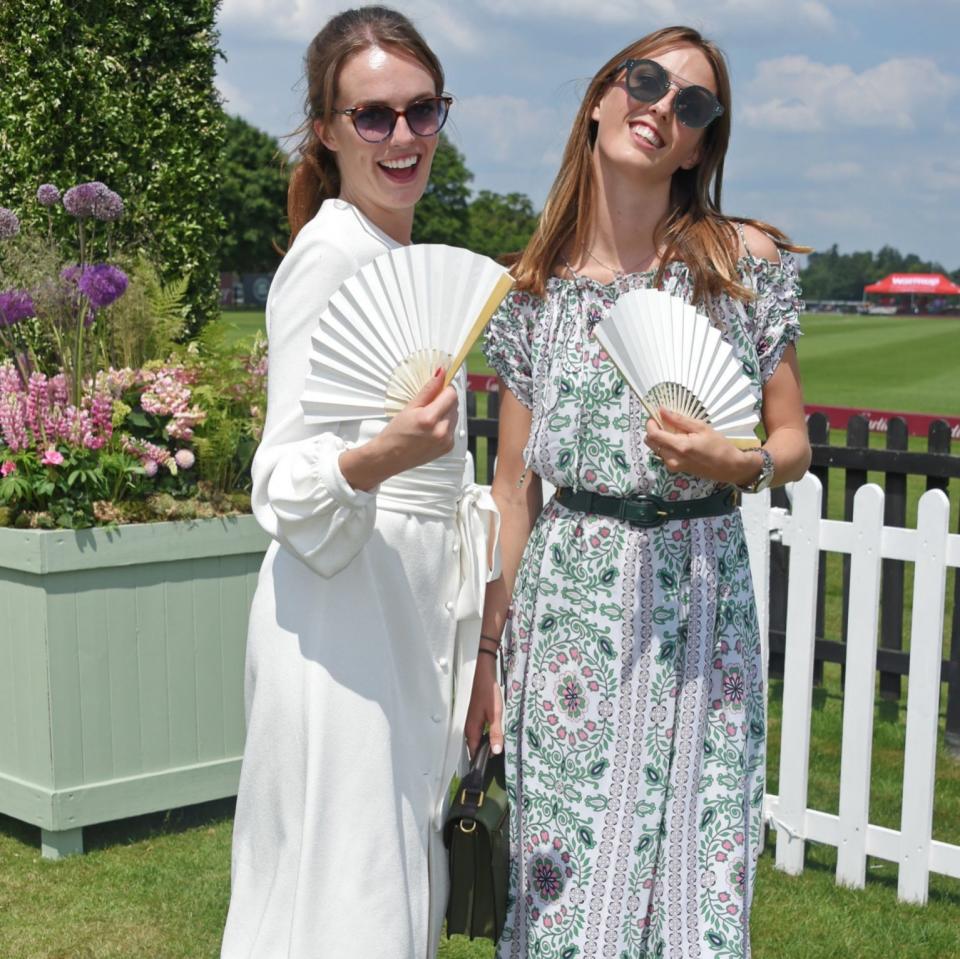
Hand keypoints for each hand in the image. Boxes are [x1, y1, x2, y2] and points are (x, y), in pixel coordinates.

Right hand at [378, 368, 458, 472]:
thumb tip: (441, 374)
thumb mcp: (410, 407)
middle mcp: (441, 431)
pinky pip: (453, 428)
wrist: (390, 457)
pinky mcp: (448, 447)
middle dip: (444, 401)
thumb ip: (428, 390)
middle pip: (454, 405)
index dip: (445, 388)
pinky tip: (431, 429)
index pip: (451, 394)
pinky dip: (445, 425)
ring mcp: (446, 441)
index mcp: (430, 419)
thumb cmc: (395, 433)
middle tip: (428, 406)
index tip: (439, 388)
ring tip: (428, 419)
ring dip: (446, 413)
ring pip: (455, 416)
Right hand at [464, 652, 503, 758]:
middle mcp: (469, 728)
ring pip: (477, 739)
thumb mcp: (495, 715)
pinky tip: (496, 735)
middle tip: (499, 760)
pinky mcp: (475, 717)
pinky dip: (486, 736)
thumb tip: (496, 752)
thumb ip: (495, 734)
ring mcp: (471, 722)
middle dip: (485, 754)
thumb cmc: (488, 693)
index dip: (481, 761)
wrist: (484, 675)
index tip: (491, 768)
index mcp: (472, 730)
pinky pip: (479, 732)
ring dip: (486, 745)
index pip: (474, 752)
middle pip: (475, 747)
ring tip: (499, 749)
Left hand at [645, 407, 759, 485]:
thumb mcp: (701, 427)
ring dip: (660, 438)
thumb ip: (679, 419)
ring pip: (656, 448)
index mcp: (679, 447)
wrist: (729, 467)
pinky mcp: (675, 469)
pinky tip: (680, 441)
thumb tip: (662, 410)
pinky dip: (666, 445)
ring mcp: (672, 466)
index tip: (656, 416)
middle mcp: (672, 459)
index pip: (653, 435)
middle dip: (654, 430)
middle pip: (651, 442)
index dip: (650, 423)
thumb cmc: (719, 446)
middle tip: (666, 422)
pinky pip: (663, 454)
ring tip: (677, 432)